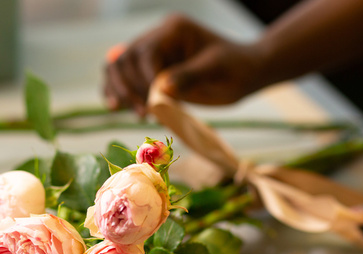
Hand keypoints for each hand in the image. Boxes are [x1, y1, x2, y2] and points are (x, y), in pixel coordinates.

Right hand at [103, 14, 264, 115]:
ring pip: (118, 67)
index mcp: (173, 30)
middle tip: (144, 114)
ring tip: (132, 112)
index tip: (154, 105)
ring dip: (120, 91)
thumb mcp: (216, 71)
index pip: (146, 53)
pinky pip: (124, 78)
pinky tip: (116, 107)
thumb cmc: (236, 68)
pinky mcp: (150, 70)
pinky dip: (118, 92)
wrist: (245, 72)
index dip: (145, 80)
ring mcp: (153, 53)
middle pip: (125, 59)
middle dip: (129, 88)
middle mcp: (158, 38)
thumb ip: (189, 76)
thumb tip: (161, 88)